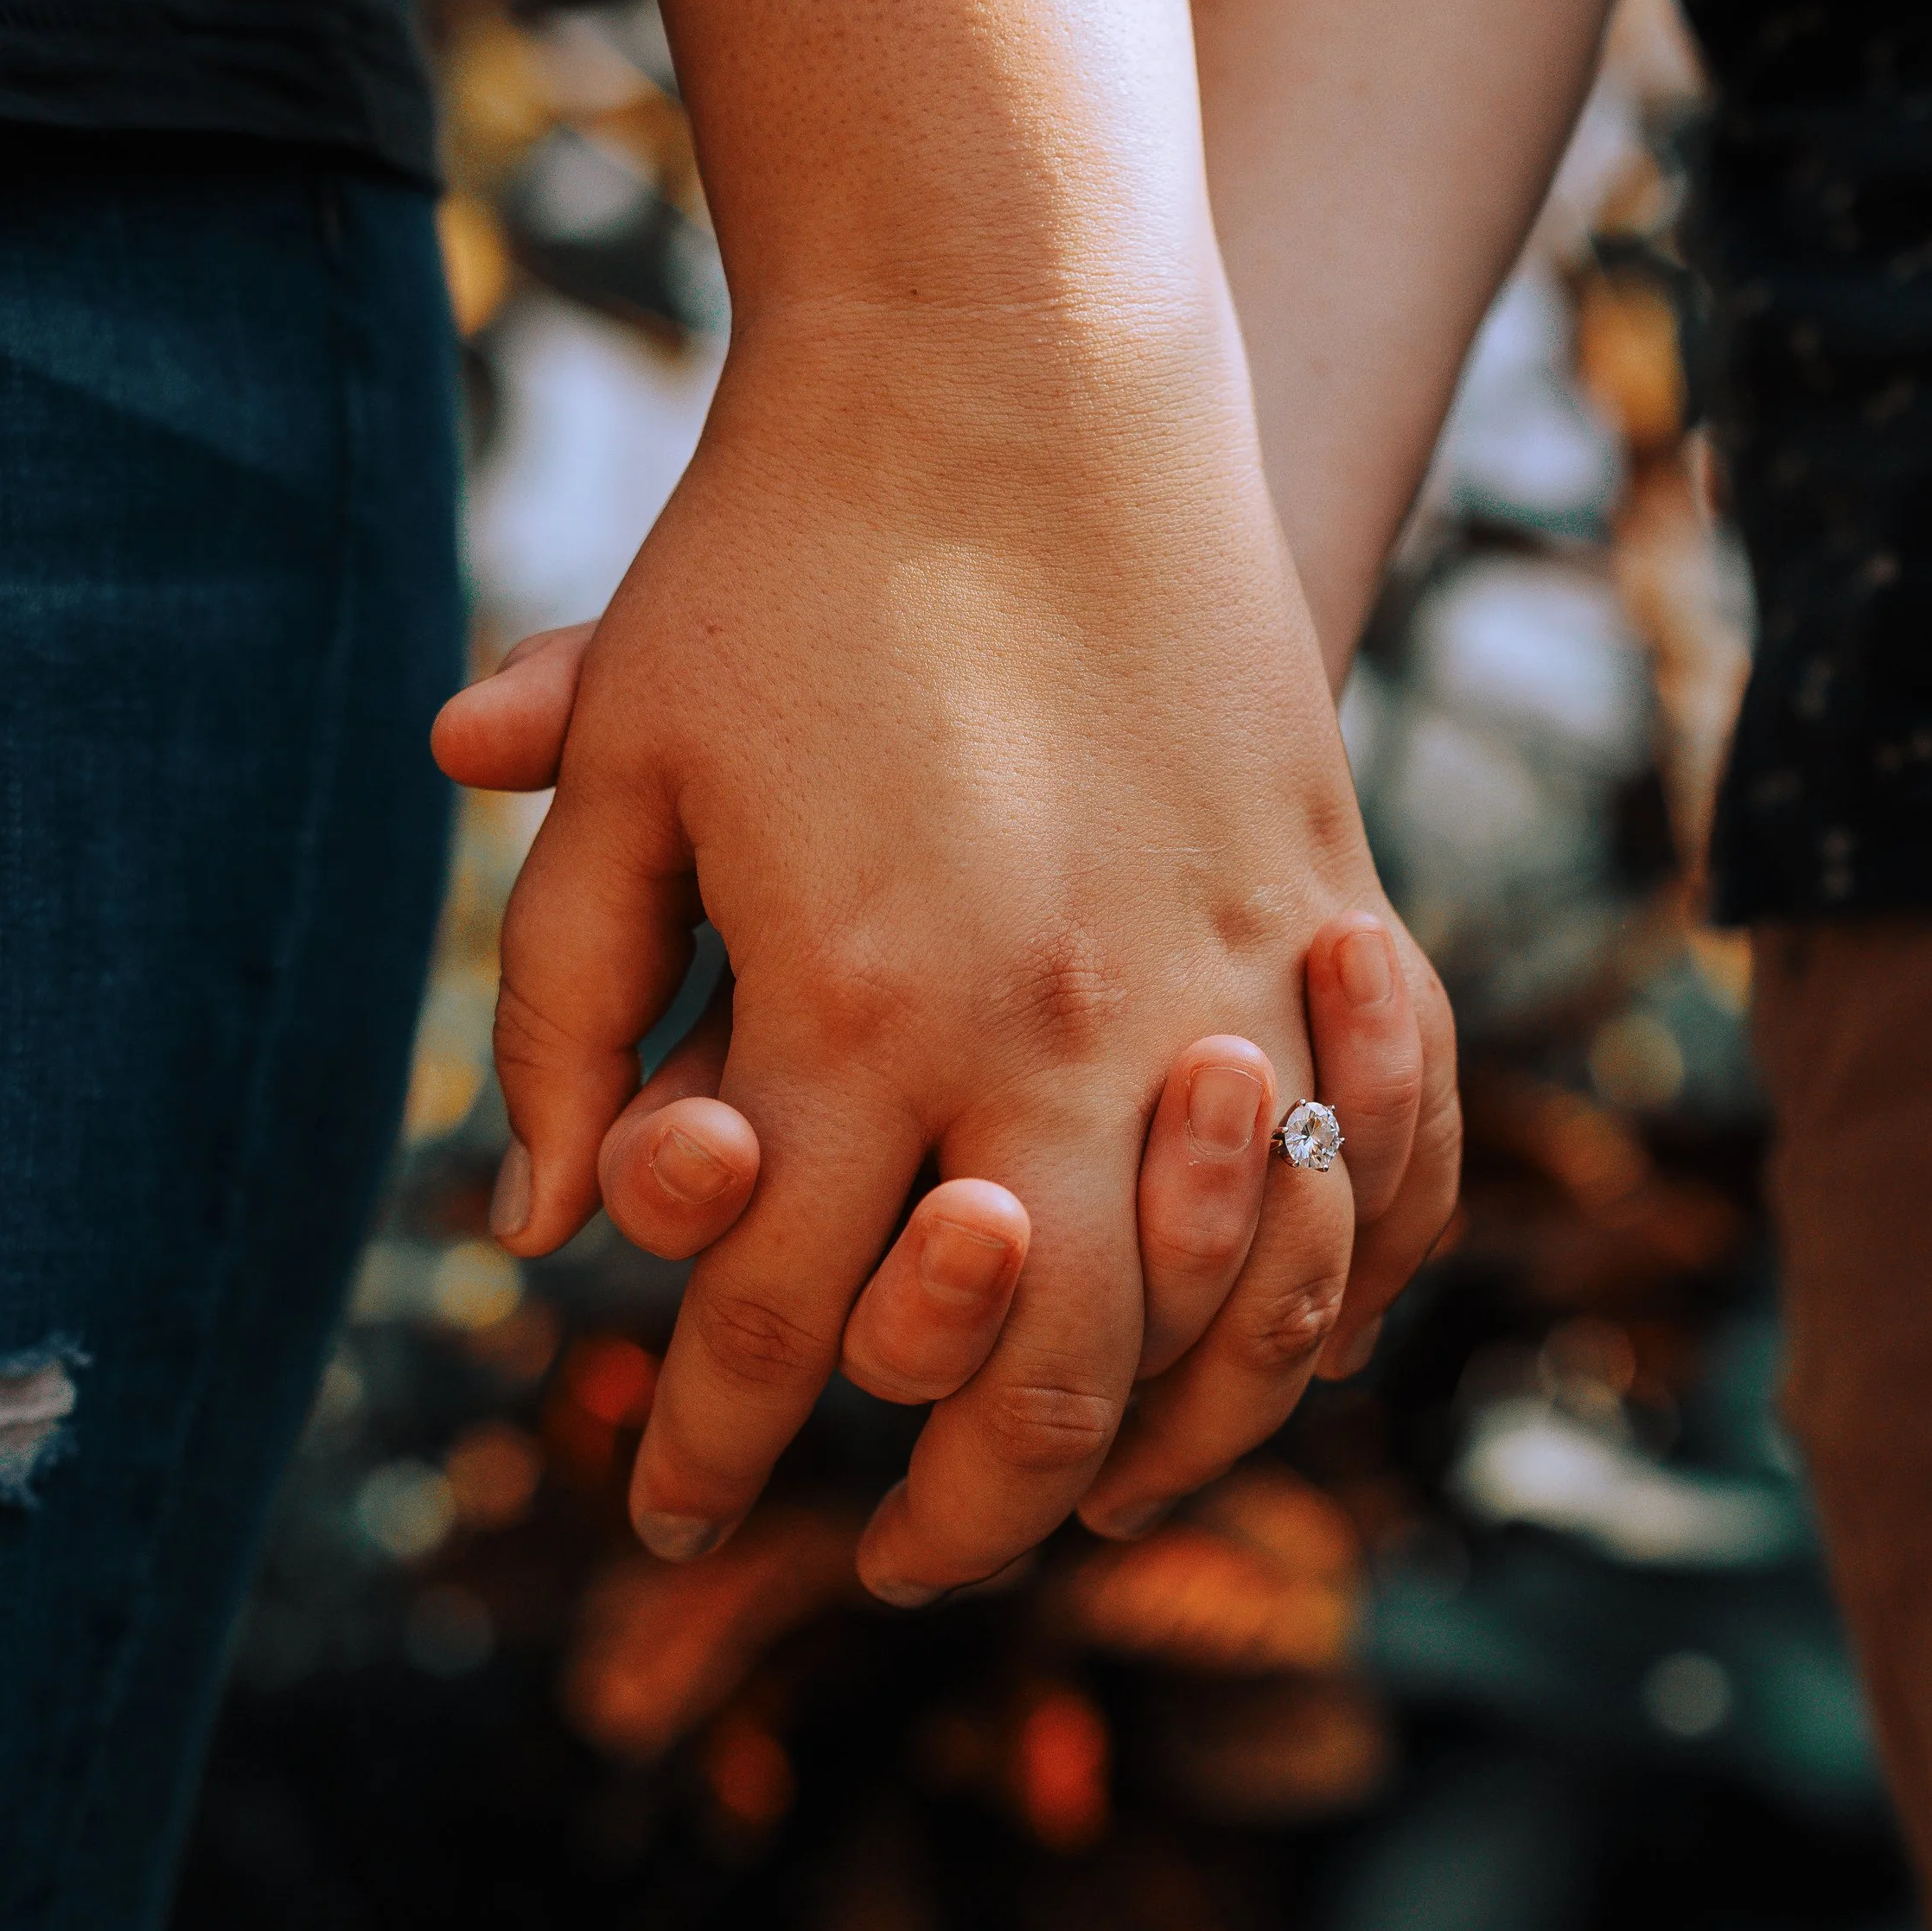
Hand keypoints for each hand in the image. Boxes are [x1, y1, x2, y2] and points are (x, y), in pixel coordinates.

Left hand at [432, 310, 1457, 1597]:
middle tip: (899, 1567)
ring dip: (1158, 1442)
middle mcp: (1046, 1030)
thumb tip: (543, 1228)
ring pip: (1225, 1316)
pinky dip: (1347, 1283)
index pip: (772, 1326)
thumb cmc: (779, 561)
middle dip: (951, 1518)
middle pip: (1019, 1376)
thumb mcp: (625, 767)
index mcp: (847, 1010)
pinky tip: (1282, 1343)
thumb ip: (567, 1004)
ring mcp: (1217, 981)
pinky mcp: (1331, 915)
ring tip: (1083, 1499)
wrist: (1016, 363)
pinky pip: (1388, 1165)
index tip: (677, 1519)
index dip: (716, 1453)